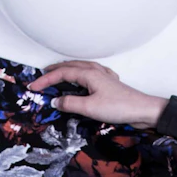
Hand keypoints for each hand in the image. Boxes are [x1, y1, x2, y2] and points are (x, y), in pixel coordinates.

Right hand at [28, 60, 168, 127]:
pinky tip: (83, 77)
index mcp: (89, 74)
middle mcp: (95, 71)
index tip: (34, 86)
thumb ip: (70, 103)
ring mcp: (103, 76)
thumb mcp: (89, 108)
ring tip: (56, 74)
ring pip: (80, 68)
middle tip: (41, 77)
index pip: (61, 73)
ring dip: (67, 69)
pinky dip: (81, 73)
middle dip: (54, 71)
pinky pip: (90, 73)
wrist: (143, 110)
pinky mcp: (110, 83)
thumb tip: (55, 101)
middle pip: (70, 66)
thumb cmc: (118, 107)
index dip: (46, 80)